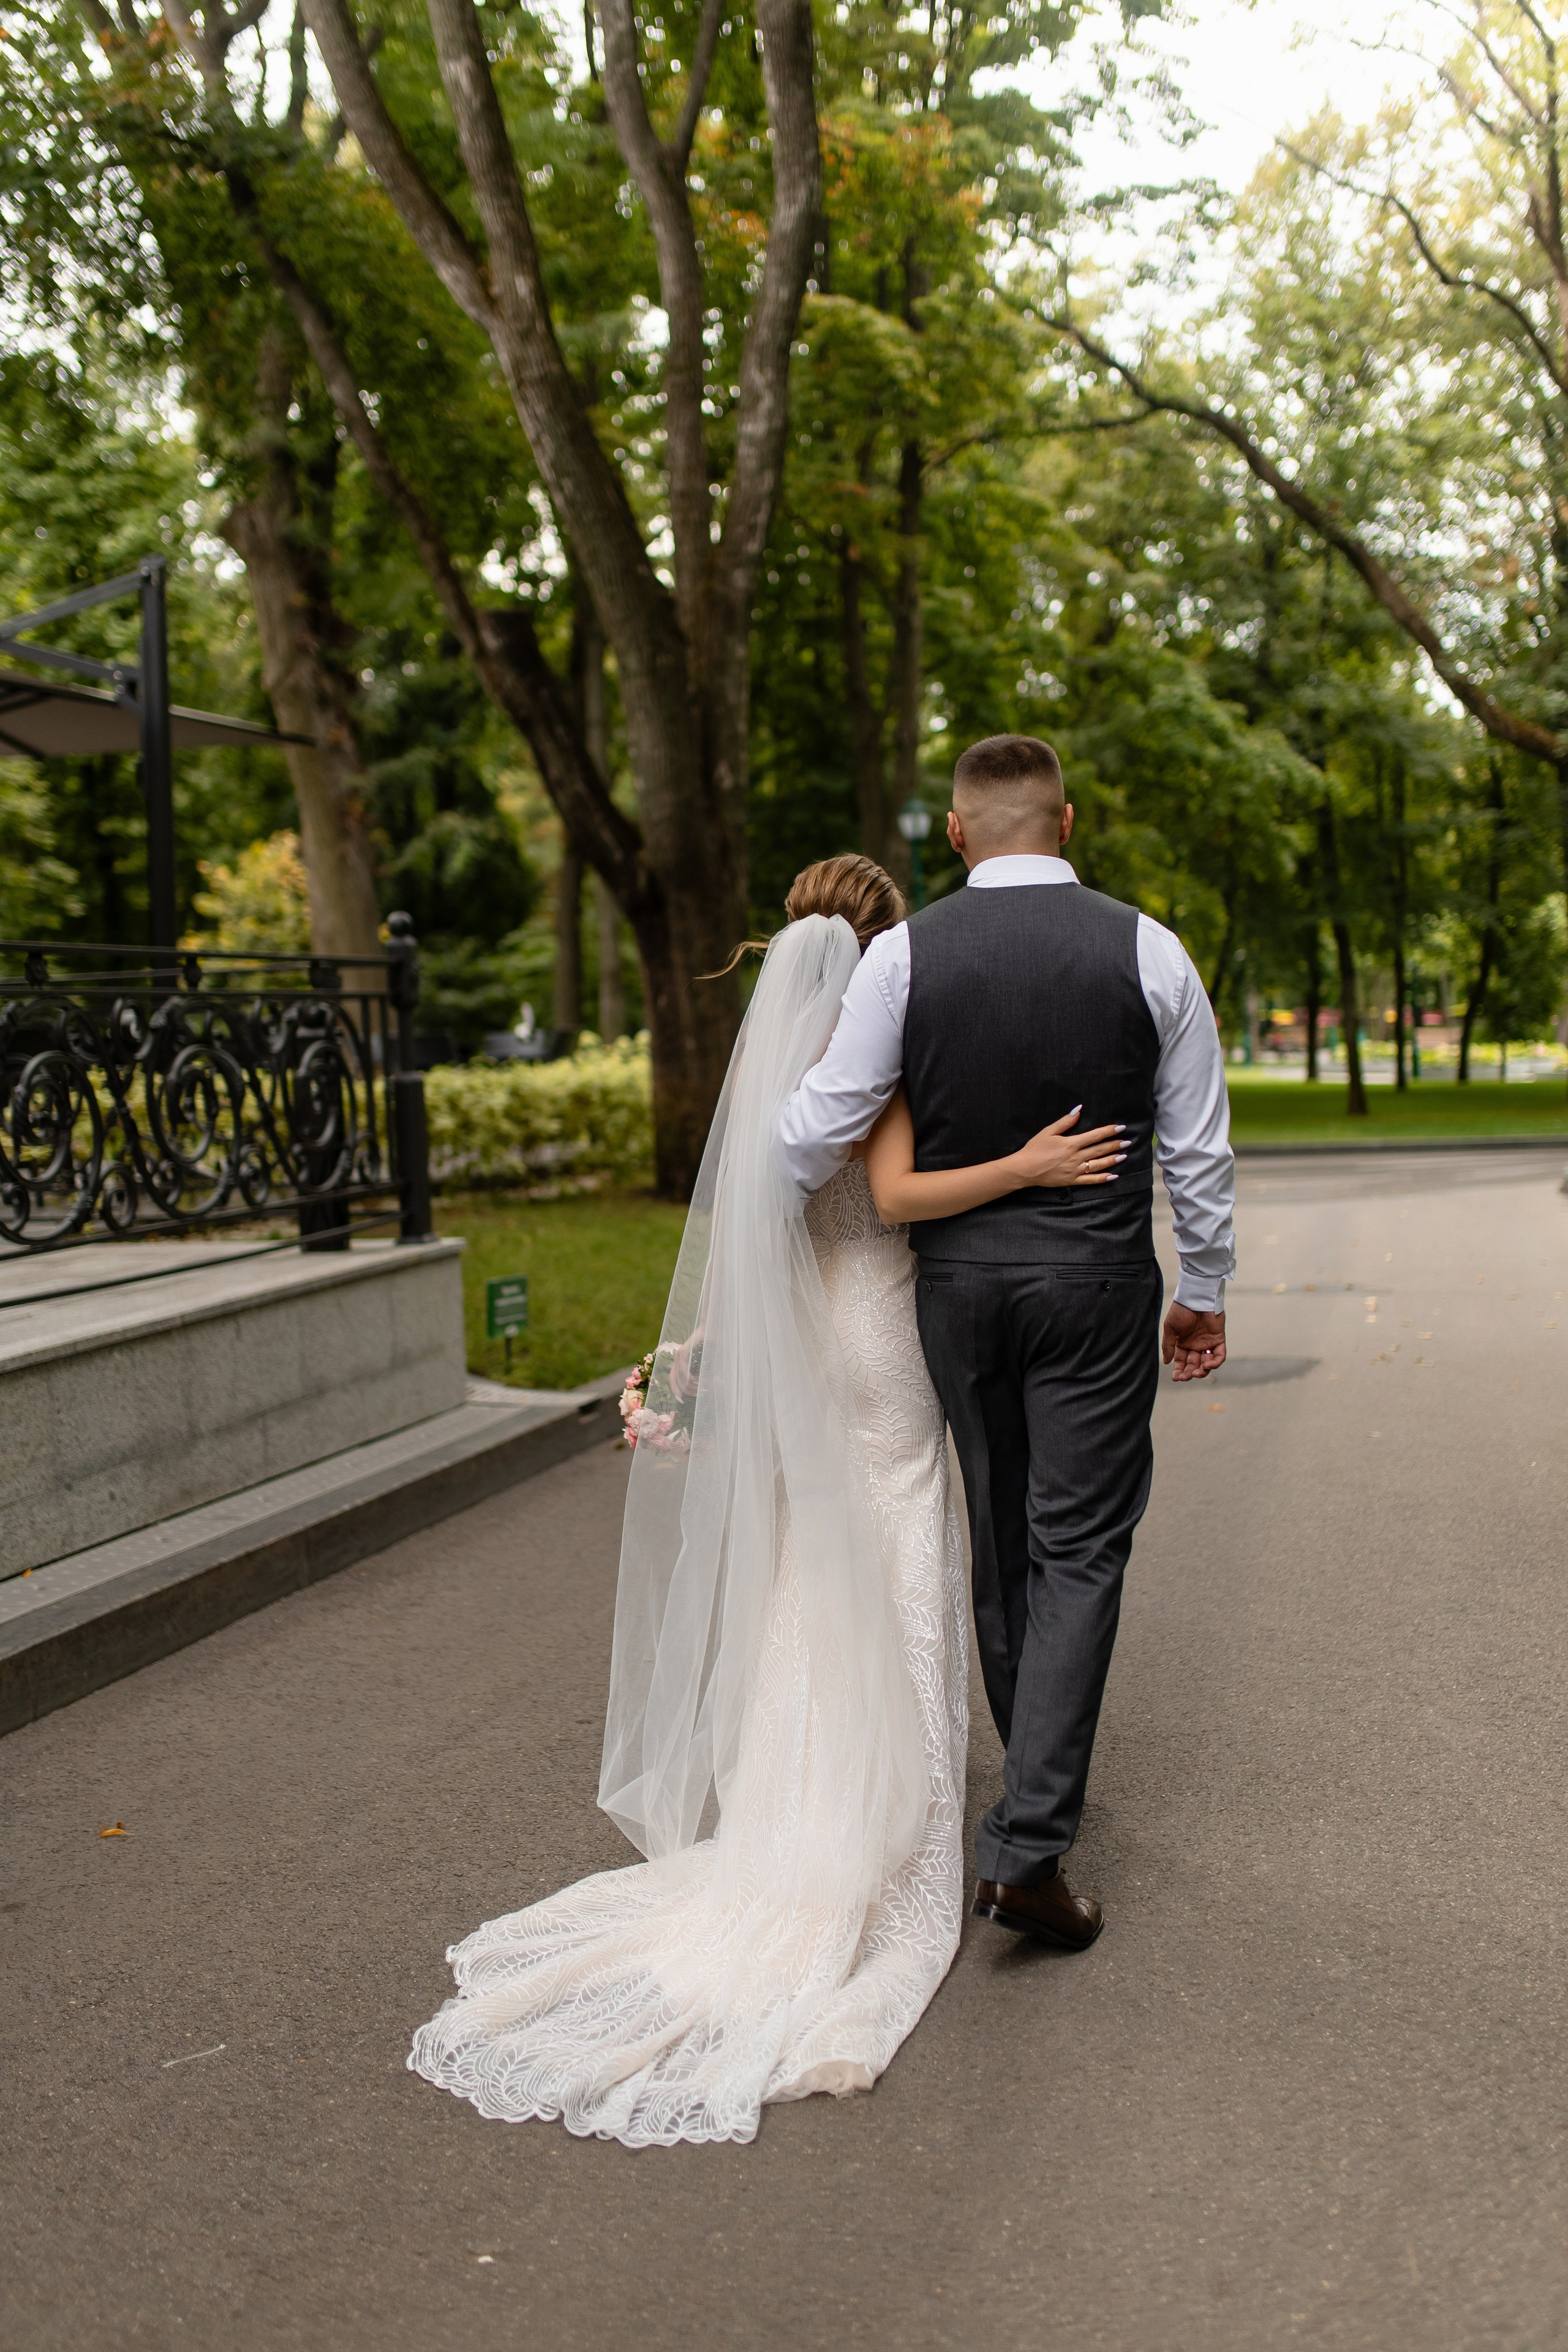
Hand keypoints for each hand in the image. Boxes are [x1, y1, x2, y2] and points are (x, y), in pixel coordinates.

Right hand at [1008, 1106, 1125, 1189]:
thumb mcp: (1048, 1132)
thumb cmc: (1035, 1149)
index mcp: (1071, 1143)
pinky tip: (1113, 1175)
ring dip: (1112, 1160)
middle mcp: (1076, 1157)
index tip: (1120, 1128)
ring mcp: (1075, 1170)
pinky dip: (1103, 1178)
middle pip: (1100, 1150)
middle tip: (1128, 1141)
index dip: (1109, 1131)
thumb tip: (1078, 1110)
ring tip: (1123, 1156)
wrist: (1025, 1169)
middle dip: (1115, 1145)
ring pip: (1098, 1165)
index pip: (1095, 1136)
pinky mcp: (1072, 1181)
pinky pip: (1090, 1180)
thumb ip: (1065, 1121)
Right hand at [1162, 1304, 1225, 1380]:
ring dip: (1202, 1371)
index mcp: (1183, 1343)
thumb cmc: (1181, 1310)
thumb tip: (1167, 1362)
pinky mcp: (1219, 1339)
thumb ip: (1169, 1346)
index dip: (1179, 1371)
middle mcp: (1195, 1345)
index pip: (1181, 1361)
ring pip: (1206, 1363)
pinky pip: (1219, 1355)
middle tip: (1185, 1377)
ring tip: (1196, 1373)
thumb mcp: (1170, 1329)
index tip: (1176, 1378)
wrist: (1196, 1297)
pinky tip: (1207, 1365)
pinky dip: (1215, 1362)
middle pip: (1193, 1365)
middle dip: (1189, 1373)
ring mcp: (1208, 1343)